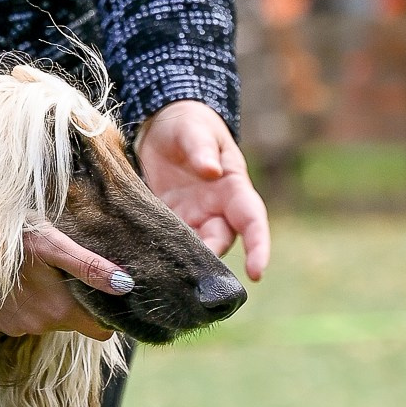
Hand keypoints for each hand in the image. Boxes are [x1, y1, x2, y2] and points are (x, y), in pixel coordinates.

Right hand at [0, 220, 132, 340]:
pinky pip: (27, 320)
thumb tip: (127, 287)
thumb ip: (91, 268)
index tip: (105, 294)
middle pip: (74, 324)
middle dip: (77, 302)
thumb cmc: (9, 234)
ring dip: (52, 301)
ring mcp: (16, 328)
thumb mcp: (55, 244)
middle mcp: (39, 326)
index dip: (108, 315)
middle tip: (69, 270)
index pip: (101, 333)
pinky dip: (30, 304)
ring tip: (43, 271)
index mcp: (59, 310)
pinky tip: (20, 279)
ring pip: (50, 321)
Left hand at [138, 100, 270, 279]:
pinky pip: (168, 244)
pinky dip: (161, 254)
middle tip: (193, 282)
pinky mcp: (169, 221)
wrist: (163, 126)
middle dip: (210, 264)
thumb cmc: (189, 124)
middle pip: (220, 244)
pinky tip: (146, 264)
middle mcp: (217, 210)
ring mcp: (193, 219)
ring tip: (166, 277)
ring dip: (183, 264)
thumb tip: (210, 171)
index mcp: (234, 188)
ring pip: (194, 250)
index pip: (252, 221)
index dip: (258, 247)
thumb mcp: (194, 129)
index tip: (257, 272)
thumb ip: (202, 149)